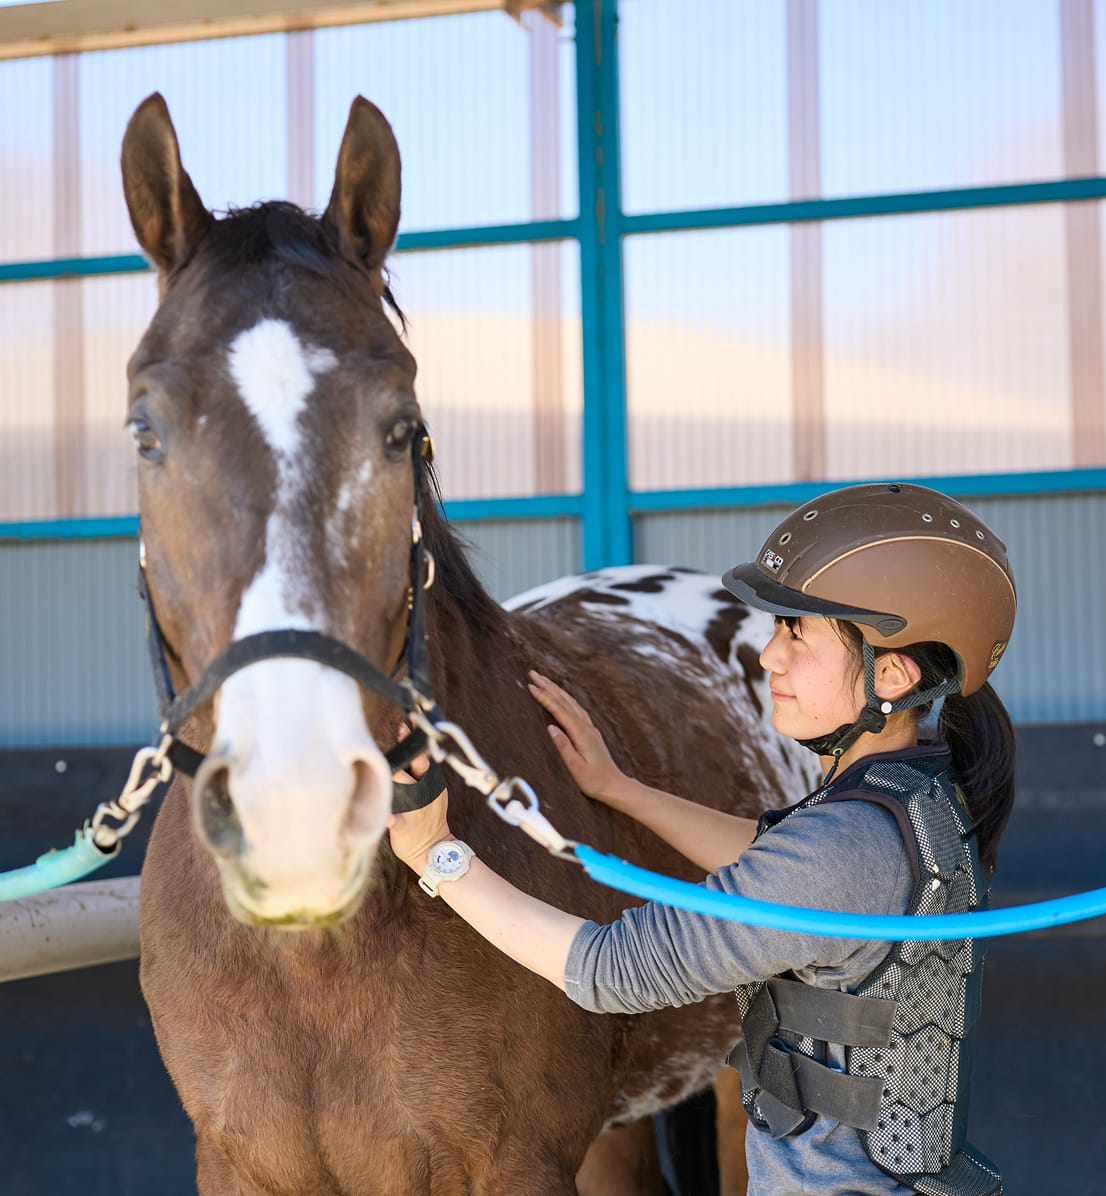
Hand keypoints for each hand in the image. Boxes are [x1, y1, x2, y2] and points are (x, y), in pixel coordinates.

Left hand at [387, 725, 449, 871]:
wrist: (434, 849)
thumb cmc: (426, 815)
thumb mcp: (430, 790)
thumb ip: (419, 770)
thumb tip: (406, 741)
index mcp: (433, 782)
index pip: (426, 756)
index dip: (416, 740)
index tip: (406, 723)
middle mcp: (427, 791)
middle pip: (419, 767)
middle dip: (407, 752)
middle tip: (396, 734)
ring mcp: (418, 809)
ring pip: (406, 787)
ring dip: (393, 777)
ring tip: (376, 765)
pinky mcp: (406, 826)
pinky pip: (397, 819)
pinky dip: (390, 816)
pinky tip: (383, 812)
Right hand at [527, 670, 626, 805]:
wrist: (614, 785)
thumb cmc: (593, 780)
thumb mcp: (575, 767)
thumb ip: (563, 746)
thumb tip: (550, 727)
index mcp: (581, 733)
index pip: (559, 709)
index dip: (544, 696)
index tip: (530, 686)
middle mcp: (586, 726)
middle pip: (565, 700)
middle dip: (548, 685)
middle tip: (532, 673)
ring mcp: (589, 727)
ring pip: (571, 702)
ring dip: (556, 689)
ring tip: (543, 679)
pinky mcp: (590, 731)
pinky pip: (576, 708)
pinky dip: (565, 698)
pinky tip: (561, 696)